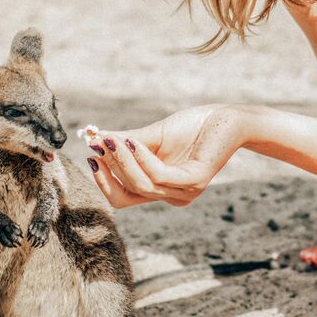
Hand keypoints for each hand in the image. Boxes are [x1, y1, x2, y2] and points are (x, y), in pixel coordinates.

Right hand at [86, 105, 245, 208]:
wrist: (225, 118)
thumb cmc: (191, 127)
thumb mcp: (151, 136)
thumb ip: (124, 142)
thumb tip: (92, 139)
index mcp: (160, 189)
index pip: (122, 197)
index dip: (103, 181)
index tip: (90, 155)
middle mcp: (172, 196)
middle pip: (128, 194)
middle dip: (109, 170)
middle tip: (97, 145)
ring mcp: (185, 191)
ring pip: (142, 185)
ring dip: (123, 161)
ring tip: (111, 139)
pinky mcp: (196, 180)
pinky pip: (160, 176)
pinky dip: (142, 158)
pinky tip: (133, 142)